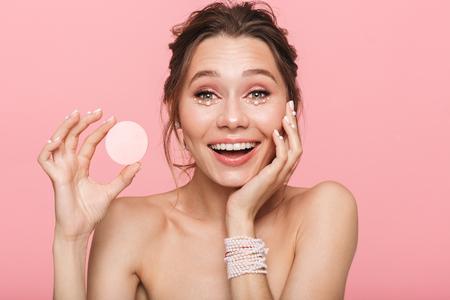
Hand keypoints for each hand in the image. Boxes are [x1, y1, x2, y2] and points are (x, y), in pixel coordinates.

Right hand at [38, 109, 141, 240]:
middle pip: (74, 137)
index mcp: (81, 166)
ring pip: (58, 142)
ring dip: (65, 127)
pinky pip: (45, 159)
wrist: (81, 230)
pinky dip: (49, 147)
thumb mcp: (112, 191)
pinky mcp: (55, 178)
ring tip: (77, 115)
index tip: (113, 120)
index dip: (99, 130)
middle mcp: (70, 165)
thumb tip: (139, 163)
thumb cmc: (92, 213)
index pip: (89, 142)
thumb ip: (124, 178)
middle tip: (98, 111)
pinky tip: (60, 139)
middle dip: (84, 122)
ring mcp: (61, 170)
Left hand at [226, 101, 301, 224]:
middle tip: (289, 106)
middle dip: (294, 124)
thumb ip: (258, 158)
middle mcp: (285, 171)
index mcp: (282, 169)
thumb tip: (253, 141)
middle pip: (298, 144)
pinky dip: (280, 144)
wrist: (239, 210)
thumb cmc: (242, 192)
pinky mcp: (272, 178)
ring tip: (285, 116)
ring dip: (291, 131)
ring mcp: (280, 175)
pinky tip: (274, 132)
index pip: (292, 144)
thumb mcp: (253, 170)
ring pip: (295, 149)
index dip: (291, 127)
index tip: (286, 111)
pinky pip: (282, 158)